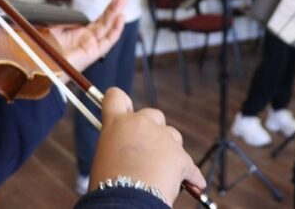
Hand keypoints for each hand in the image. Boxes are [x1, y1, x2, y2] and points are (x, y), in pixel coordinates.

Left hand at [48, 0, 125, 71]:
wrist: (40, 63)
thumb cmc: (43, 48)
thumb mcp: (54, 25)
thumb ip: (65, 18)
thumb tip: (74, 11)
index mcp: (78, 33)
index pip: (98, 20)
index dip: (106, 9)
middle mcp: (87, 39)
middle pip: (105, 22)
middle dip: (114, 9)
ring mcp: (91, 46)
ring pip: (108, 29)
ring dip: (116, 15)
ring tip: (123, 2)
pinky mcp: (93, 53)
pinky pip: (107, 42)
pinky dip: (115, 30)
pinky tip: (120, 18)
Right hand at [89, 88, 205, 203]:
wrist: (127, 201)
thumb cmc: (110, 185)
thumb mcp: (105, 157)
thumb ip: (118, 145)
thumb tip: (127, 151)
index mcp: (116, 123)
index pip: (116, 97)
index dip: (122, 103)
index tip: (126, 111)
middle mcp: (140, 123)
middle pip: (153, 115)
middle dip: (154, 130)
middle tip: (148, 153)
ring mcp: (162, 137)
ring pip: (173, 136)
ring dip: (169, 150)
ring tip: (161, 173)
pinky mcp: (180, 155)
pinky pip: (188, 165)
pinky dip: (189, 176)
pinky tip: (190, 185)